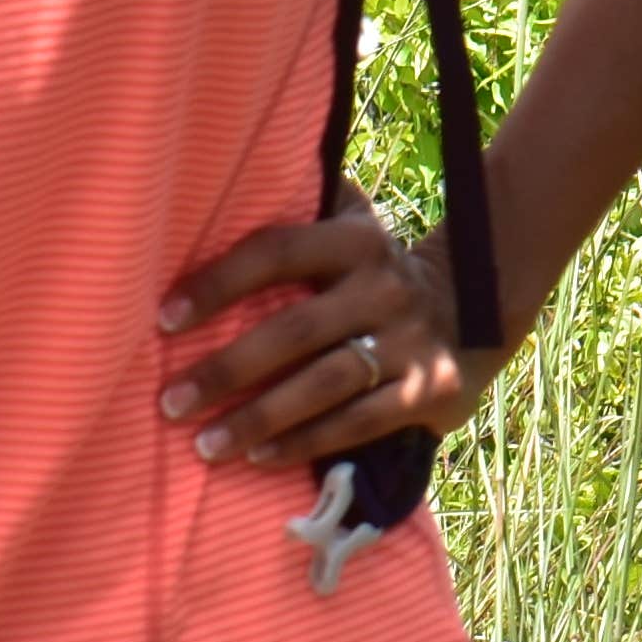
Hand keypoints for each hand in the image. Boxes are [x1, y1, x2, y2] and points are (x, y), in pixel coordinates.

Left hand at [157, 186, 506, 473]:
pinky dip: (305, 442)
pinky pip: (358, 422)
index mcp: (357, 240)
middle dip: (226, 369)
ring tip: (205, 445)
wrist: (477, 303)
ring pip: (324, 383)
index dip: (218, 283)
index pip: (277, 252)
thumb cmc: (374, 271)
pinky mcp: (430, 389)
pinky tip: (260, 458)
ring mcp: (411, 341)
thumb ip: (301, 209)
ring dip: (259, 417)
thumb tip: (223, 182)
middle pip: (295, 329)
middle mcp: (385, 287)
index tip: (164, 319)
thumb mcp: (352, 227)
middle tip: (171, 402)